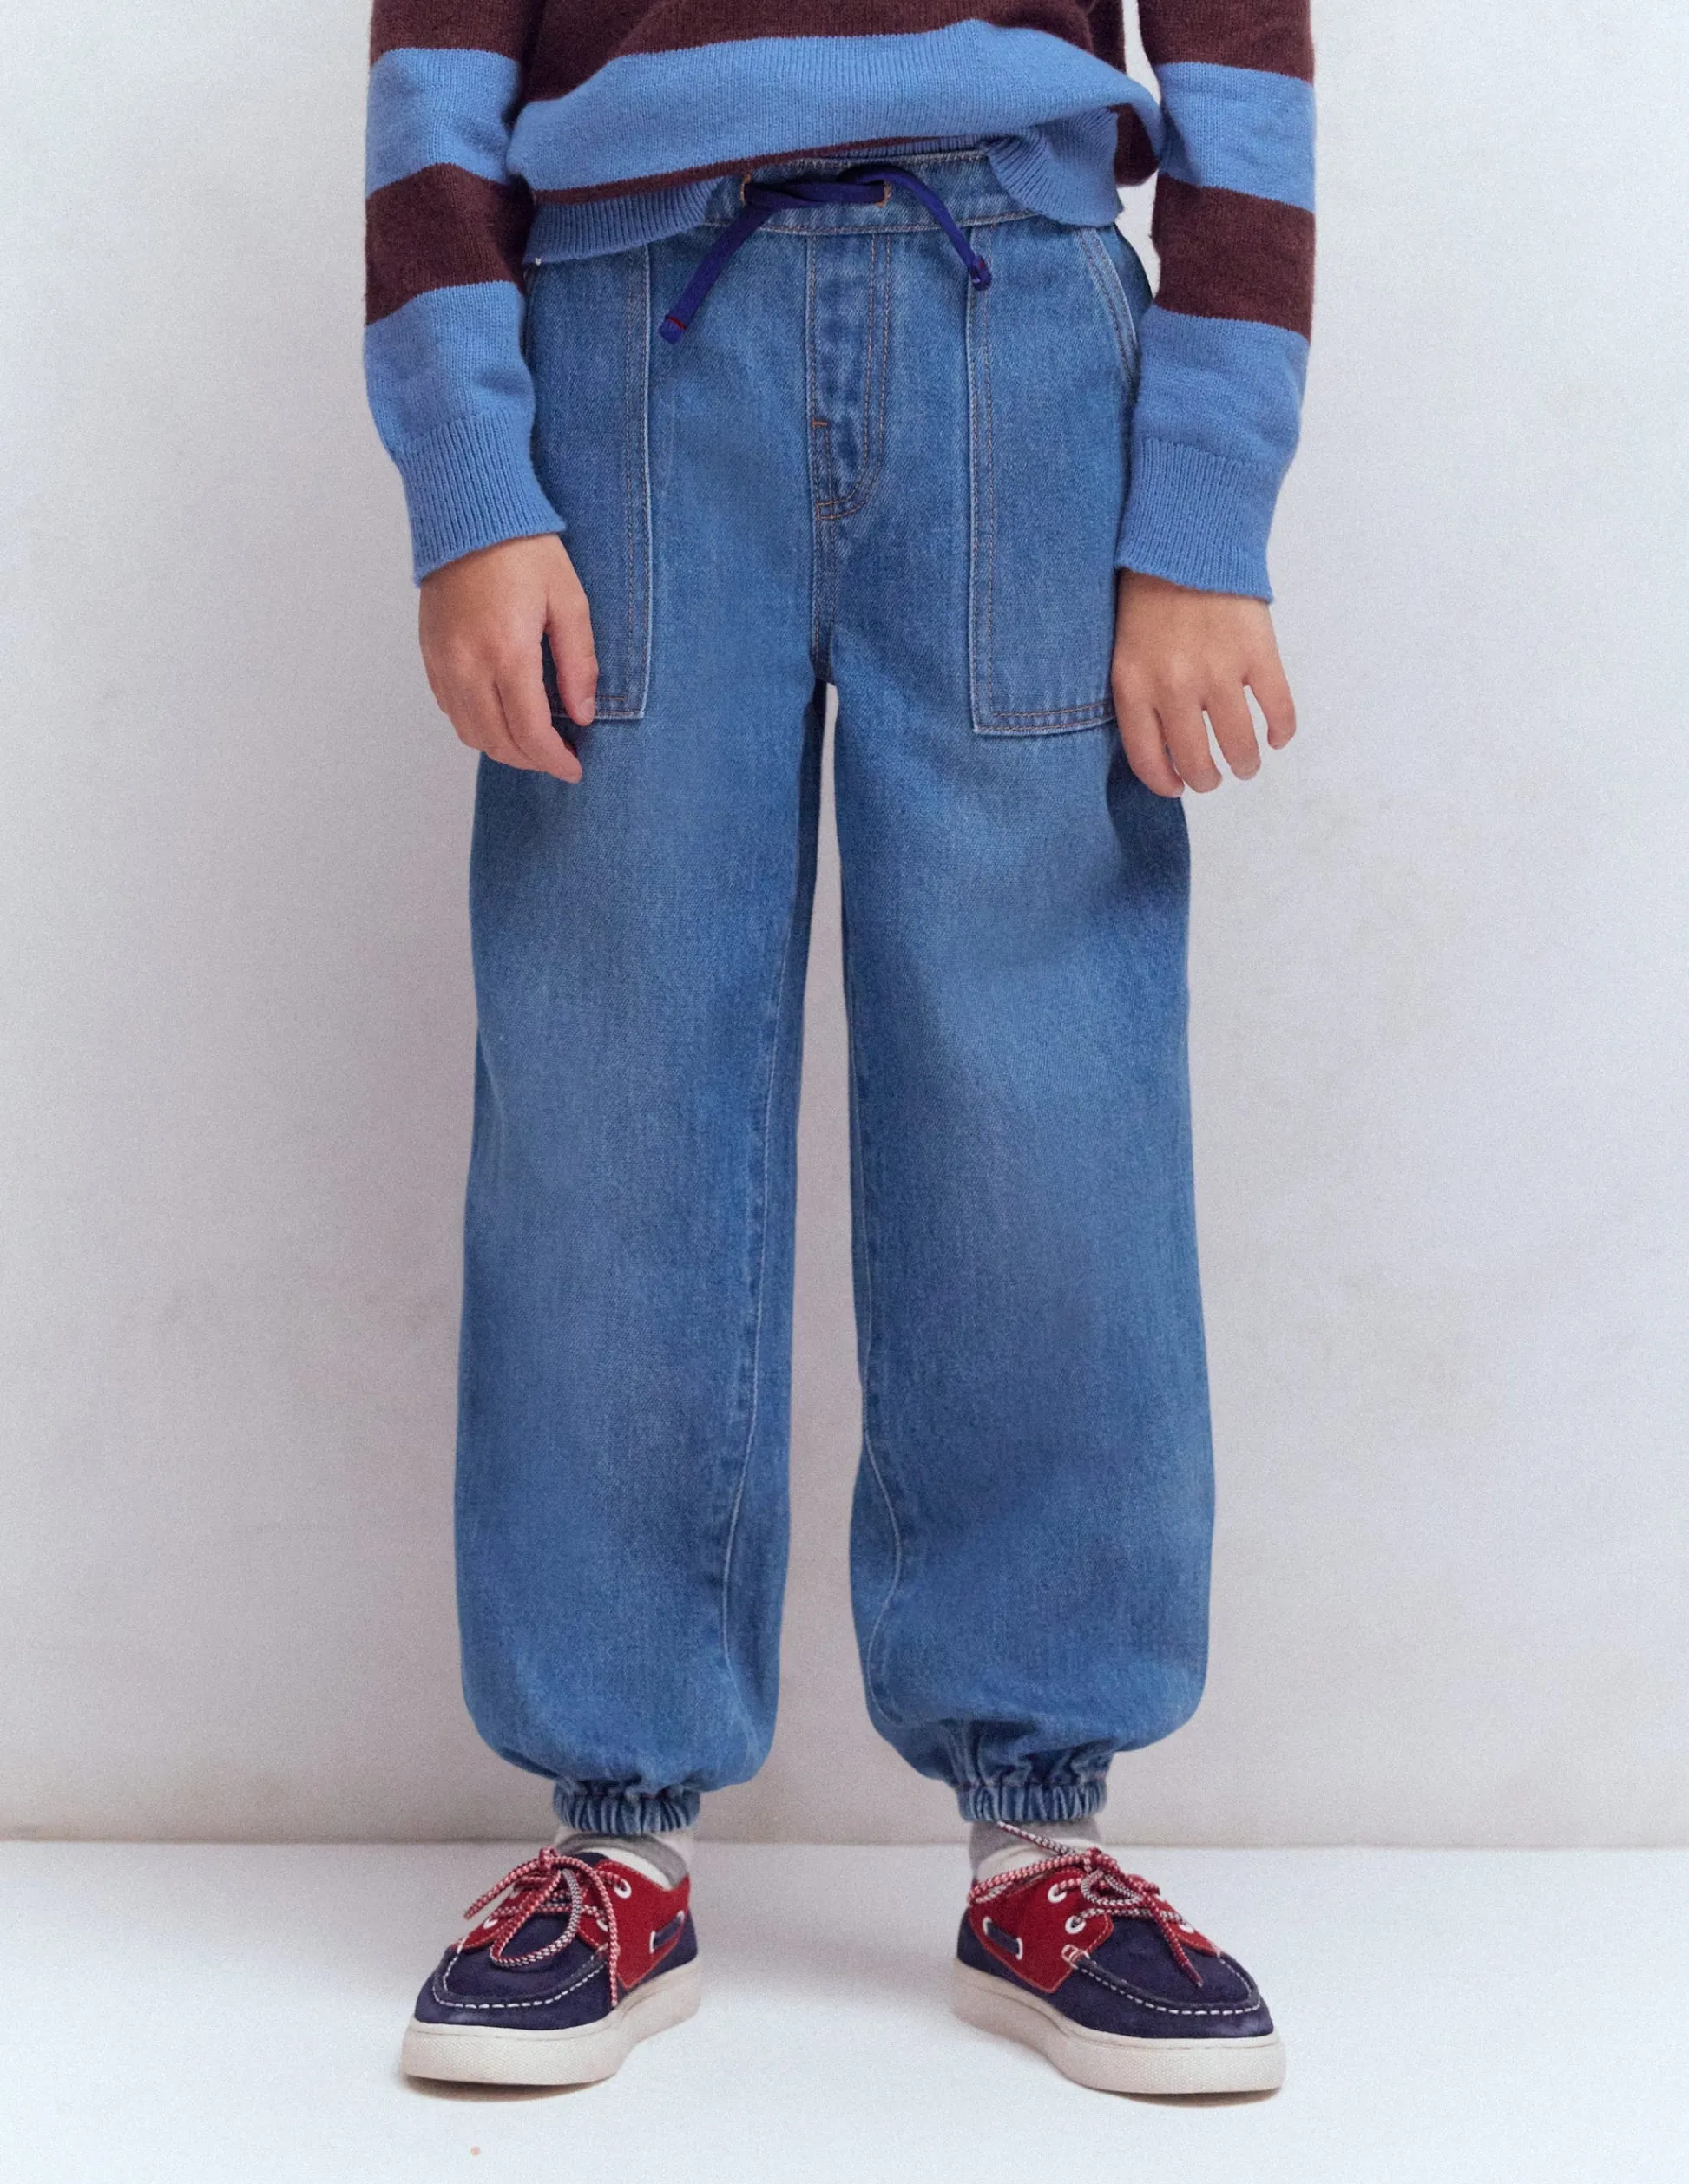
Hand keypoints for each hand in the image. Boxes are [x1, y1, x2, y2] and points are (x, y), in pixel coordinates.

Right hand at [418, 534, 596, 782]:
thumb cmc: (523, 549)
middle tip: (559, 755)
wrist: (468, 514)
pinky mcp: (429, 654)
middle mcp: (467, 664)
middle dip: (532, 760)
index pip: (530, 733)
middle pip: (497, 742)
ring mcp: (443, 661)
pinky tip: (503, 713)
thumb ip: (578, 664)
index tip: (574, 768)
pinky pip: (451, 709)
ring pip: (470, 733)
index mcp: (507, 651)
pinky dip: (478, 724)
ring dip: (503, 746)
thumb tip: (582, 714)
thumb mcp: (568, 601)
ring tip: (534, 739)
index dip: (554, 760)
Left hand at [1111, 571, 1296, 797]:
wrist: (1186, 541)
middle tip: (1214, 778)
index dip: (1165, 782)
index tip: (1177, 786)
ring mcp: (1219, 672)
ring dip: (1245, 763)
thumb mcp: (1124, 649)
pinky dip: (1281, 731)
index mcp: (1134, 687)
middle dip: (1207, 780)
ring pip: (1238, 744)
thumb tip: (1162, 745)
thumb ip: (1138, 694)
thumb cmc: (1148, 596)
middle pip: (1195, 760)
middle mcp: (1174, 687)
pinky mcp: (1257, 654)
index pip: (1148, 759)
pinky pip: (1277, 709)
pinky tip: (1278, 737)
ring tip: (1246, 764)